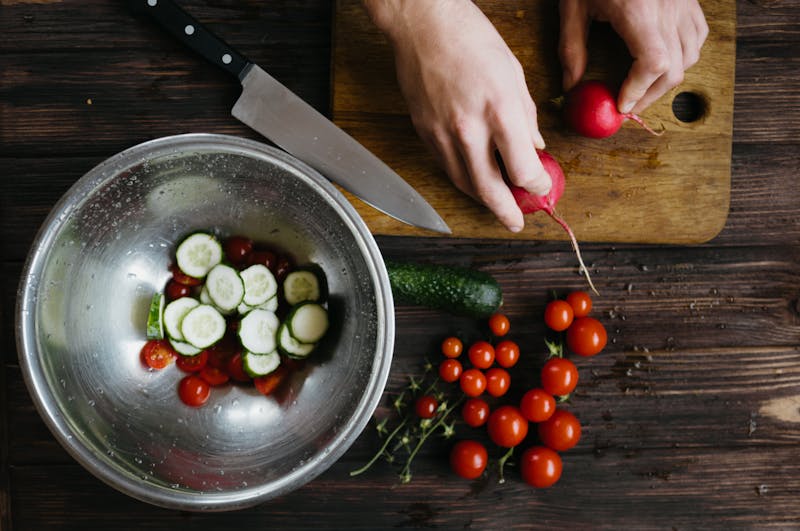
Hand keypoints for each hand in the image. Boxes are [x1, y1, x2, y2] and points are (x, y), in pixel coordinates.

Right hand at [364, 0, 550, 232]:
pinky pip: (447, 167)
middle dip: (507, 212)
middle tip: (516, 222)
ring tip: (497, 205)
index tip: (542, 186)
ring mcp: (443, 134)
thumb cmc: (471, 39)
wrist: (424, 25)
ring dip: (484, 200)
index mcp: (500, 111)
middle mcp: (470, 130)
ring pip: (465, 184)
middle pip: (491, 190)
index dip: (537, 185)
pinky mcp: (425, 133)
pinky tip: (474, 179)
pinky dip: (463, 179)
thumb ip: (526, 116)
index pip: (524, 170)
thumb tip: (535, 145)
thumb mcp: (514, 74)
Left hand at [558, 0, 708, 113]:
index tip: (621, 104)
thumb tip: (572, 86)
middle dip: (650, 94)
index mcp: (638, 11)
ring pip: (690, 55)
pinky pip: (697, 35)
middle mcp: (667, 8)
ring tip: (642, 87)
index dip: (638, 90)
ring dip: (667, 79)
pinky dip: (684, 55)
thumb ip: (572, 49)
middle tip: (627, 105)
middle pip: (674, 68)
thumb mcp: (573, 7)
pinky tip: (663, 60)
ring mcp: (682, 3)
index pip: (653, 63)